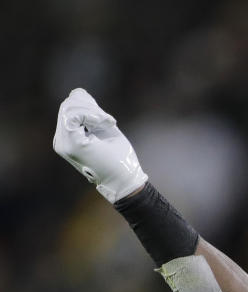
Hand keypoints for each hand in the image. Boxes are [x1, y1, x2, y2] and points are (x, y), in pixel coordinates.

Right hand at [53, 88, 147, 202]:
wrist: (125, 181)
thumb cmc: (119, 159)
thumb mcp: (104, 129)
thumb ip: (91, 114)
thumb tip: (78, 93)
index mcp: (67, 138)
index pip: (68, 108)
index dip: (87, 104)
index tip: (107, 119)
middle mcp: (61, 141)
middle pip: (67, 106)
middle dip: (90, 107)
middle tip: (108, 121)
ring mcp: (63, 144)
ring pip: (68, 109)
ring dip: (92, 111)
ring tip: (107, 122)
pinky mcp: (71, 145)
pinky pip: (72, 116)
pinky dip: (90, 115)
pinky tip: (103, 123)